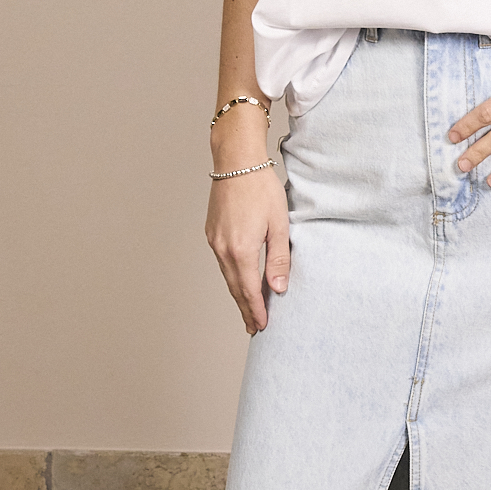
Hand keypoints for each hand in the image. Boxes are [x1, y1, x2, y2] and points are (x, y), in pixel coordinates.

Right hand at [205, 167, 289, 335]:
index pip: (248, 290)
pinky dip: (231, 277)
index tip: (262, 327)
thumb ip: (279, 259)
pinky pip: (222, 262)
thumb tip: (278, 289)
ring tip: (248, 310)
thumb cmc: (261, 187)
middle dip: (246, 309)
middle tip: (254, 328)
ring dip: (237, 295)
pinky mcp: (211, 232)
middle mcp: (222, 248)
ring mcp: (214, 240)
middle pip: (234, 288)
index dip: (256, 310)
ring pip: (226, 276)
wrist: (236, 161)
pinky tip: (239, 281)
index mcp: (241, 249)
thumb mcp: (279, 224)